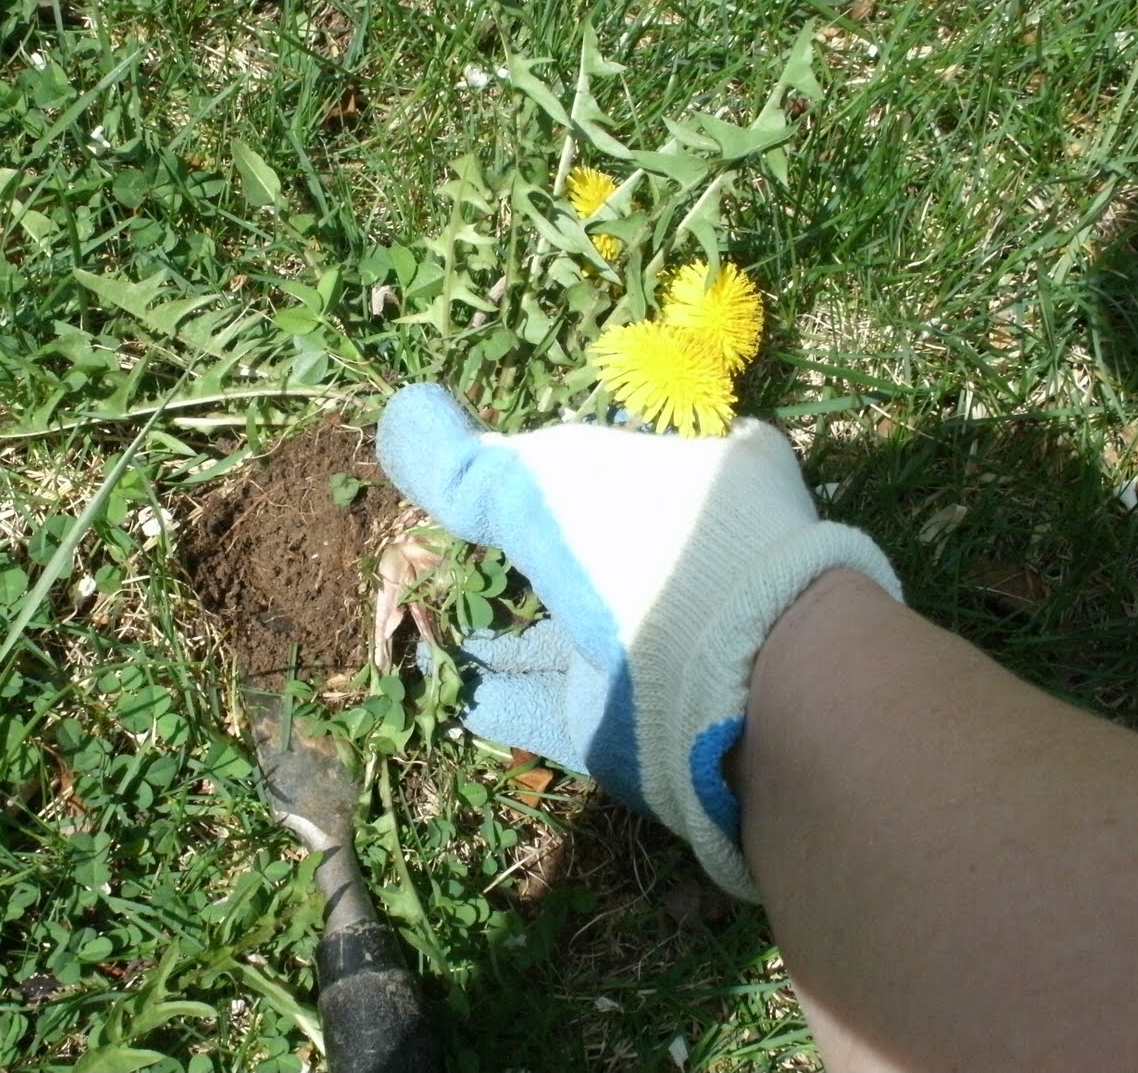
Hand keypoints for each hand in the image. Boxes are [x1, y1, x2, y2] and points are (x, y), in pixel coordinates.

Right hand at [377, 384, 900, 898]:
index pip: (631, 456)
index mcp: (699, 479)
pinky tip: (443, 684)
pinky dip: (493, 693)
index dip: (571, 457)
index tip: (508, 462)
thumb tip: (402, 415)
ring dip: (501, 633)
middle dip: (531, 553)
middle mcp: (683, 560)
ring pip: (564, 633)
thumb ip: (466, 461)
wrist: (735, 684)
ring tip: (430, 623)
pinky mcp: (625, 721)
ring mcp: (658, 646)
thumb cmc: (646, 547)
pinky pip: (543, 702)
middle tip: (455, 545)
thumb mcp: (541, 481)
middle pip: (592, 552)